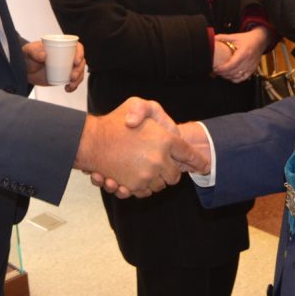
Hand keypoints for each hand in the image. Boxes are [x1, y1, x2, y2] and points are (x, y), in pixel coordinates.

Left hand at [23, 40, 85, 91]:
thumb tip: (43, 55)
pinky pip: (73, 81)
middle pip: (80, 61)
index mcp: (61, 46)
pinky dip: (73, 86)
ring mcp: (66, 67)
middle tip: (73, 76)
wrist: (23, 70)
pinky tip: (68, 88)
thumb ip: (35, 51)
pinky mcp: (64, 77)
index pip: (76, 47)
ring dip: (78, 79)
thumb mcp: (29, 51)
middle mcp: (66, 56)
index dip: (80, 53)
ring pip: (79, 72)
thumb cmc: (27, 56)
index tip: (76, 61)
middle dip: (79, 69)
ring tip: (70, 85)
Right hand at [74, 98, 204, 198]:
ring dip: (155, 180)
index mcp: (165, 139)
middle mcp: (160, 159)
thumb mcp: (135, 103)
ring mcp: (147, 174)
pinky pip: (145, 192)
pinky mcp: (134, 186)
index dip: (198, 161)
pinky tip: (134, 175)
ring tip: (144, 168)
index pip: (189, 154)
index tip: (204, 166)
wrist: (91, 141)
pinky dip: (142, 187)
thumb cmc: (114, 121)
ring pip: (160, 185)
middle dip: (171, 172)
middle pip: (175, 175)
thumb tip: (153, 127)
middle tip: (163, 165)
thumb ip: (148, 110)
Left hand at [213, 26, 273, 83]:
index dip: (223, 68)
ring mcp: (251, 66)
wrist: (260, 40)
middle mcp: (248, 60)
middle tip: (216, 71)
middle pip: (234, 72)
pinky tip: (230, 76)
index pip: (232, 64)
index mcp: (243, 52)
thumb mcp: (235, 36)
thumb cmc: (247, 39)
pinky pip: (244, 78)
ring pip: (238, 76)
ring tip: (221, 73)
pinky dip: (236, 79)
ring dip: (229, 76)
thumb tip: (213, 37)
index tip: (216, 69)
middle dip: (224, 73)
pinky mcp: (253, 69)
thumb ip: (223, 37)